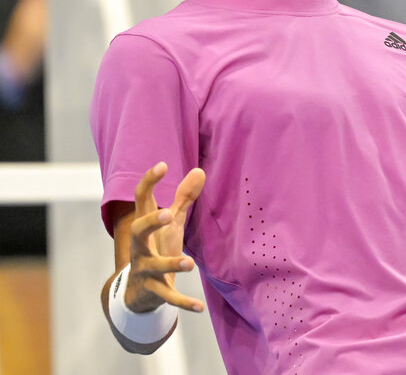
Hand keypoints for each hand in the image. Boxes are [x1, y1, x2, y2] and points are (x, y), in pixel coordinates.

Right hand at [126, 162, 205, 312]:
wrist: (139, 293)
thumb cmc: (157, 248)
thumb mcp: (171, 223)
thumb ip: (183, 198)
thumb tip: (200, 170)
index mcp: (145, 226)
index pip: (141, 200)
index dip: (149, 181)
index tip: (162, 165)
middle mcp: (140, 247)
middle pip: (137, 231)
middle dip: (149, 223)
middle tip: (166, 214)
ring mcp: (145, 269)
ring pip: (154, 266)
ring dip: (171, 264)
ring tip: (189, 264)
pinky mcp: (153, 290)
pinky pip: (168, 297)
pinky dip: (183, 303)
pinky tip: (199, 307)